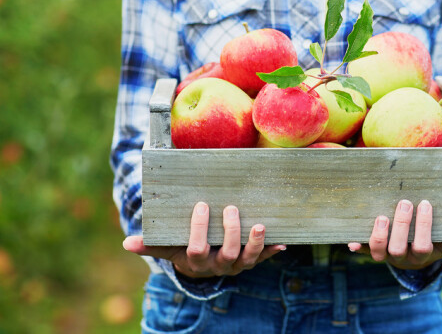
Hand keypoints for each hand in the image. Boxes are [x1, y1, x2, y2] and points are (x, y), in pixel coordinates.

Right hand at [123, 202, 285, 277]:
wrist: (202, 265)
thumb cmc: (183, 248)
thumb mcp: (168, 246)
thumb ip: (151, 244)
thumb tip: (127, 243)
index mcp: (196, 261)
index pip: (196, 248)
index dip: (199, 229)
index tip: (201, 206)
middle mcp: (218, 266)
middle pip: (226, 254)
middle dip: (230, 232)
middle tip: (231, 209)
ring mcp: (236, 264)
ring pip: (248, 259)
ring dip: (255, 243)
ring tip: (259, 225)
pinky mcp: (251, 260)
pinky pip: (263, 258)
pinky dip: (272, 250)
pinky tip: (282, 242)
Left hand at [347, 199, 441, 269]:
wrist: (410, 251)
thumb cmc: (431, 240)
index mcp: (421, 255)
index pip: (424, 246)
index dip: (423, 227)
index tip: (425, 204)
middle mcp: (401, 257)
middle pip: (399, 249)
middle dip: (401, 226)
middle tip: (404, 203)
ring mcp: (384, 253)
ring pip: (378, 252)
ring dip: (378, 236)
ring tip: (381, 216)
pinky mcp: (369, 248)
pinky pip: (361, 248)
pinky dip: (356, 245)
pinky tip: (351, 240)